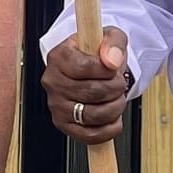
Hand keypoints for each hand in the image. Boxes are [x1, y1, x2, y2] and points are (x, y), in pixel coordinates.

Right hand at [42, 28, 128, 143]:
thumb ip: (113, 43)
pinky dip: (109, 129)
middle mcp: (53, 82)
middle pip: (92, 92)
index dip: (106, 70)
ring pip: (93, 115)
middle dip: (116, 88)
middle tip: (119, 83)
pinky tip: (113, 118)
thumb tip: (111, 60)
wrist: (92, 68)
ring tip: (117, 98)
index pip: (83, 67)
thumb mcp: (109, 37)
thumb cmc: (97, 53)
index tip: (113, 67)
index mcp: (59, 57)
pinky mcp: (64, 125)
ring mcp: (56, 106)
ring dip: (115, 108)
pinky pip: (89, 135)